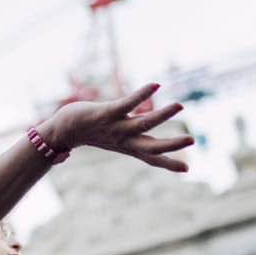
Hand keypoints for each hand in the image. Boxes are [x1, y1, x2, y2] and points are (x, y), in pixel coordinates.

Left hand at [38, 84, 192, 172]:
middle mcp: (124, 140)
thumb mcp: (117, 139)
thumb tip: (152, 145)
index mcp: (129, 146)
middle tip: (192, 140)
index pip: (152, 158)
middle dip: (171, 145)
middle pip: (151, 146)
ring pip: (143, 123)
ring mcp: (116, 127)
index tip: (188, 169)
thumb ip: (135, 140)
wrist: (63, 129)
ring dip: (162, 115)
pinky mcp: (106, 113)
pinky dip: (142, 95)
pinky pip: (127, 103)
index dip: (169, 164)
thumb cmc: (93, 132)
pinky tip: (156, 85)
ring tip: (180, 106)